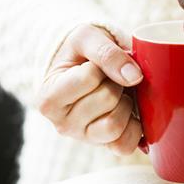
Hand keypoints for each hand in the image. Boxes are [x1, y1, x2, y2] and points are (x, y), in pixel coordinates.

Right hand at [36, 24, 143, 155]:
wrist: (86, 68)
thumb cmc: (82, 53)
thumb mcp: (86, 37)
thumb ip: (107, 52)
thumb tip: (134, 76)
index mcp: (49, 99)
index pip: (89, 78)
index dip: (100, 66)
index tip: (93, 65)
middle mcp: (62, 125)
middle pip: (107, 99)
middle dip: (115, 82)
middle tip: (108, 79)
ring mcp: (85, 138)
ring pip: (115, 124)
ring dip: (125, 103)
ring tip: (117, 94)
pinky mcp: (105, 146)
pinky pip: (126, 144)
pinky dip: (135, 126)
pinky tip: (129, 111)